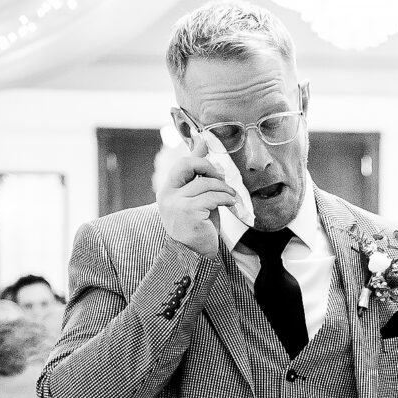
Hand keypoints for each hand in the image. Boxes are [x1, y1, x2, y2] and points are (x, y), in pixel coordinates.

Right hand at [156, 136, 235, 255]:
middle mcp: (167, 195)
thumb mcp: (198, 198)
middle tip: (221, 176)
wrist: (196, 255)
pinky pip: (212, 197)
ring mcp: (176, 204)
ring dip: (223, 188)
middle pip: (187, 164)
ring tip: (231, 196)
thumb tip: (201, 144)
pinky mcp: (189, 213)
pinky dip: (225, 198)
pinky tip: (230, 203)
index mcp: (167, 190)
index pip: (181, 164)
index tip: (205, 142)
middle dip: (208, 166)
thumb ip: (198, 177)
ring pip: (205, 183)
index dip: (195, 153)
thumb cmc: (199, 226)